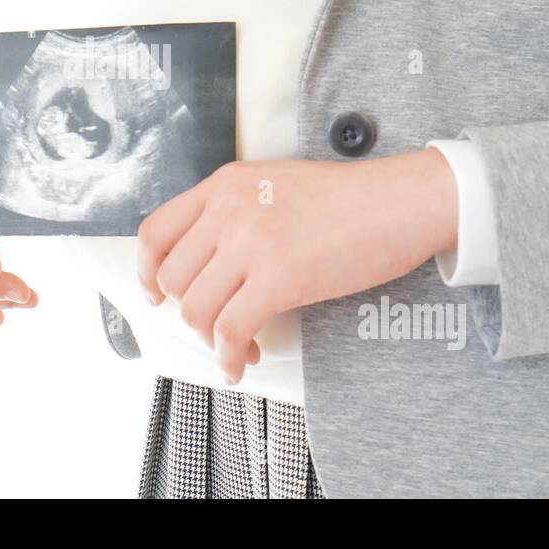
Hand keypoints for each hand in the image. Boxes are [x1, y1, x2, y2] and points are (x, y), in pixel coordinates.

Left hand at [136, 150, 457, 383]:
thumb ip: (234, 212)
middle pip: (174, 279)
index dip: (148, 272)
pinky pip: (230, 331)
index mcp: (224, 185)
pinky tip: (243, 364)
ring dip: (212, 341)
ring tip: (239, 348)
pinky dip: (230, 358)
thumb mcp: (273, 184)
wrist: (401, 200)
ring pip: (197, 310)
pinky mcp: (279, 277)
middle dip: (190, 314)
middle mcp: (228, 209)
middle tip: (217, 329)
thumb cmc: (348, 199)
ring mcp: (251, 242)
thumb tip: (208, 263)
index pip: (155, 232)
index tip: (156, 295)